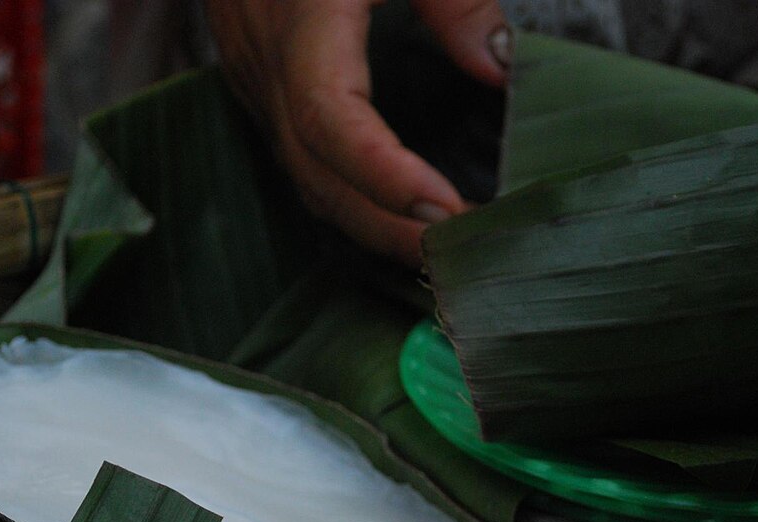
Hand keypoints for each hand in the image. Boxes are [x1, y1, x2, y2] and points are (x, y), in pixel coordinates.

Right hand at [204, 0, 509, 266]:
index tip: (448, 209)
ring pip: (306, 181)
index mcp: (299, 22)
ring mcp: (257, 83)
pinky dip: (349, 202)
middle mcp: (268, 66)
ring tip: (439, 256)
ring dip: (372, 227)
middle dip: (391, 228)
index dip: (385, 176)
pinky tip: (395, 218)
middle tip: (461, 261)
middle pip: (320, 176)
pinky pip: (301, 164)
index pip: (333, 123)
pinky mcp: (262, 88)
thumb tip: (500, 65)